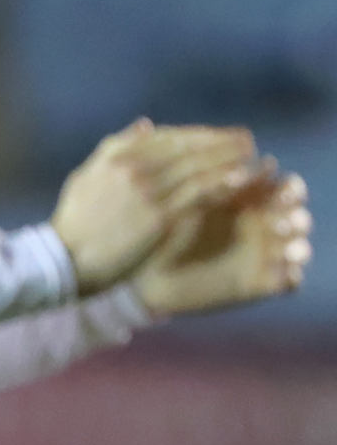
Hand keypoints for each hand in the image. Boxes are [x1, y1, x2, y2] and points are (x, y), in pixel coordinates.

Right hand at [52, 119, 259, 292]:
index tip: (219, 135)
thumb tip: (145, 124)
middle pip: (187, 149)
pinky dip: (221, 184)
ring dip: (227, 158)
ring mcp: (148, 194)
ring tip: (249, 153)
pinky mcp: (159, 219)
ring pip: (196, 169)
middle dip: (219, 141)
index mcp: (116, 157)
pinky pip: (198, 196)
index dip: (196, 134)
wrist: (66, 259)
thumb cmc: (75, 220)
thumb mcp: (86, 175)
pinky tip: (239, 178)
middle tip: (245, 138)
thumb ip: (115, 147)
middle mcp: (134, 170)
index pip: (166, 137)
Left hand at [134, 166, 310, 314]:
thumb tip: (260, 162)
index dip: (289, 188)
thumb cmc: (164, 228)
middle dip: (296, 213)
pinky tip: (285, 273)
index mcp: (251, 200)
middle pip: (298, 214)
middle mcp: (264, 225)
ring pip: (298, 246)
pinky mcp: (260, 282)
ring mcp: (264, 254)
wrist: (147, 270)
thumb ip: (219, 186)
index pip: (286, 188)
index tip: (283, 189)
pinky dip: (292, 275)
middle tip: (283, 217)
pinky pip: (290, 280)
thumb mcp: (191, 206)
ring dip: (297, 244)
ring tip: (281, 244)